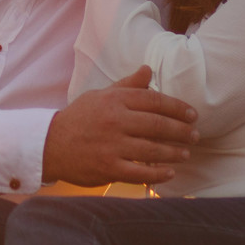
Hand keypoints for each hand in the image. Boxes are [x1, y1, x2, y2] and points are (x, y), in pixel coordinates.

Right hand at [41, 66, 197, 186]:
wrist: (49, 144)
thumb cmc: (79, 118)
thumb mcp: (100, 96)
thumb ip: (126, 85)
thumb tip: (148, 70)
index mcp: (114, 100)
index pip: (154, 101)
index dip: (177, 108)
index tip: (193, 115)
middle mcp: (115, 121)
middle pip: (158, 125)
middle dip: (181, 131)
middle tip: (195, 136)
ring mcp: (111, 146)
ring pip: (153, 150)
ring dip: (174, 153)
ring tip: (185, 154)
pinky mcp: (108, 168)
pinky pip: (140, 172)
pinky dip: (158, 174)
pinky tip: (169, 173)